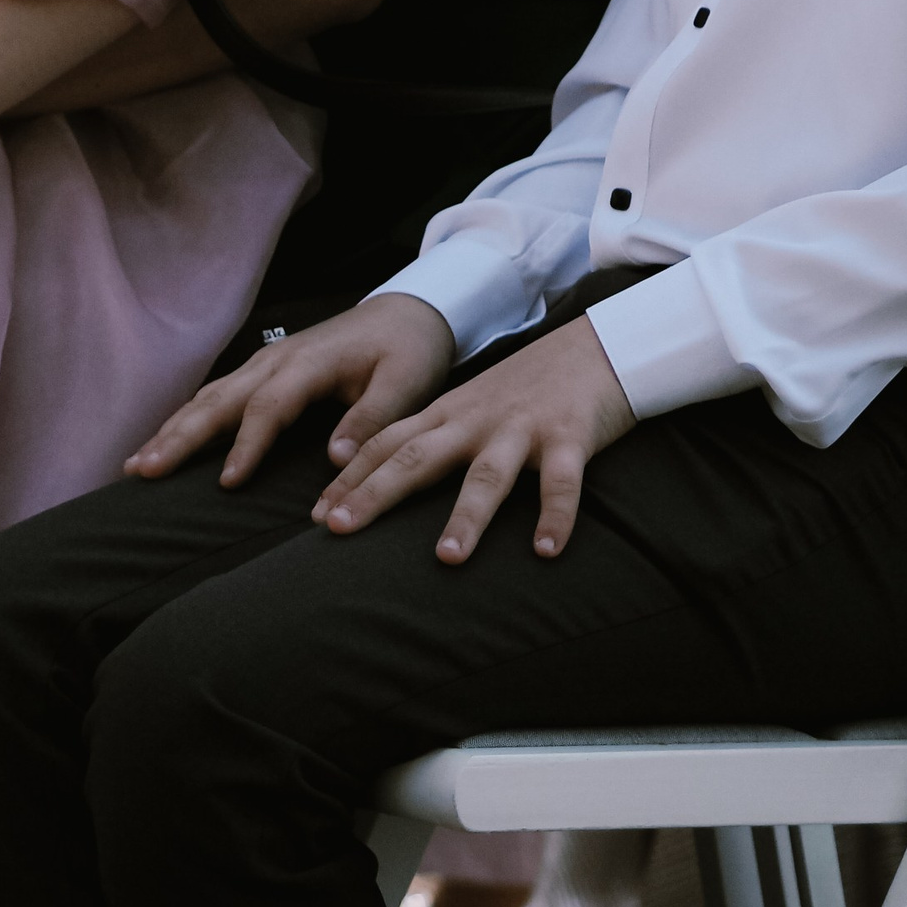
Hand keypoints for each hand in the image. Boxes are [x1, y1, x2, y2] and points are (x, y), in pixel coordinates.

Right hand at [125, 293, 456, 490]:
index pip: (267, 407)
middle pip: (217, 399)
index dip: (246, 444)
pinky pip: (216, 396)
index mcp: (307, 363)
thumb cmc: (408, 351)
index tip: (227, 483)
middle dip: (177, 436)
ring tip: (137, 464)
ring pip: (208, 397)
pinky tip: (167, 441)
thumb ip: (370, 420)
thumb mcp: (405, 385)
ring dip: (171, 430)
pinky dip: (187, 420)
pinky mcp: (264, 370)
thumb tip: (334, 460)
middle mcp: (275, 359)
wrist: (408, 311)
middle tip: (141, 471)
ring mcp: (264, 362)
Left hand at [314, 317, 636, 561]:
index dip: (349, 478)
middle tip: (337, 529)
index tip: (316, 516)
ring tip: (447, 558)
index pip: (385, 446)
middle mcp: (474, 420)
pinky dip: (555, 516)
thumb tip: (390, 482)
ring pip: (487, 474)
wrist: (590, 348)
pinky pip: (562, 483)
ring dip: (466, 516)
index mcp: (446, 415)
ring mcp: (520, 428)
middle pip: (415, 458)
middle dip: (374, 493)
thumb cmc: (525, 390)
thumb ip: (436, 441)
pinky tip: (546, 551)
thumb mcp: (470, 410)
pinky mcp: (568, 437)